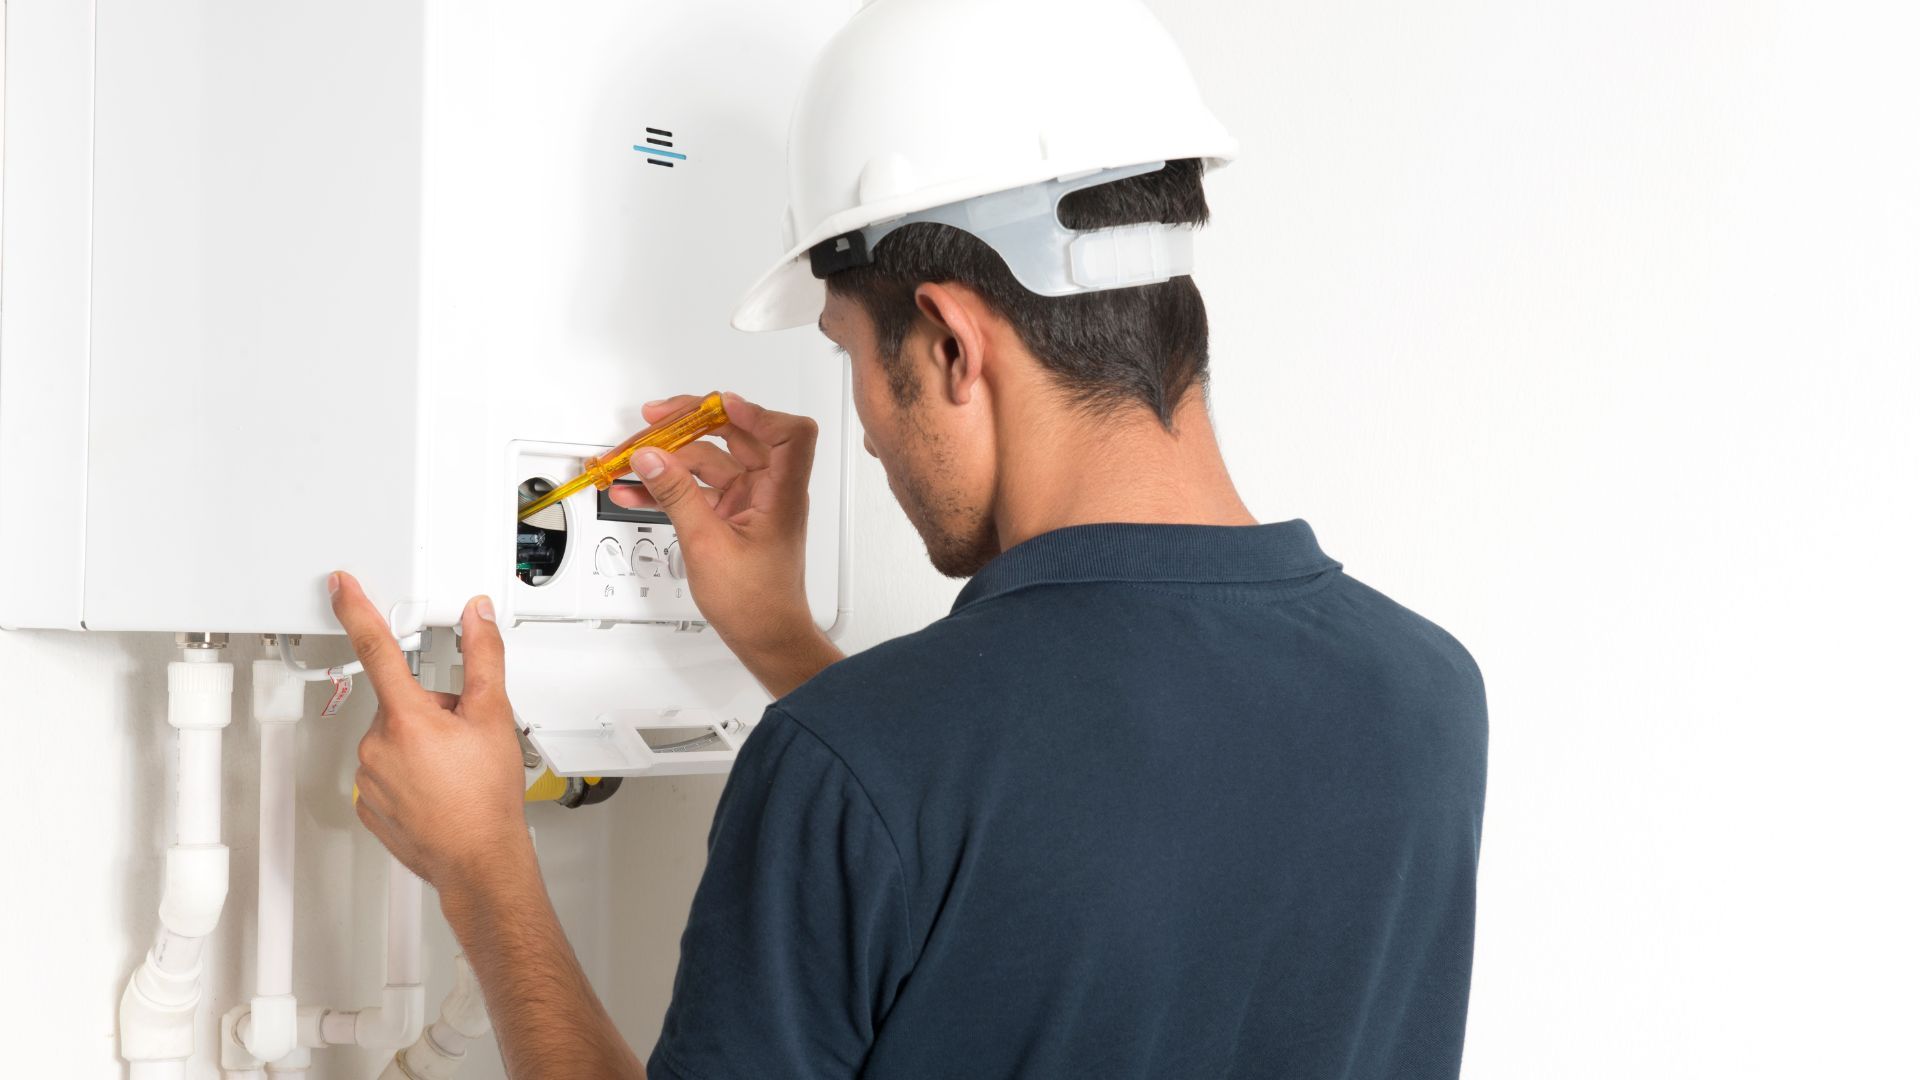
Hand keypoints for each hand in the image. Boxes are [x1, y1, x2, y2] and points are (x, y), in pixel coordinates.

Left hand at [329, 571, 533, 892]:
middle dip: (430, 711)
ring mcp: (368, 777)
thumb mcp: (495, 717)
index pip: (377, 648)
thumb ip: (484, 657)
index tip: (342, 587)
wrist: (479, 860)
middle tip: (462, 738)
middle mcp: (377, 745)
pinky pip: (385, 773)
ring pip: (394, 739)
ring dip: (420, 744)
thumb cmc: (486, 801)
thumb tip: (477, 619)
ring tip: (453, 769)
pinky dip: (409, 774)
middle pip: (400, 702)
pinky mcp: (367, 804)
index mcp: (408, 717)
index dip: (358, 610)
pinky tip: (436, 788)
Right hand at [610, 392, 843, 695]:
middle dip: (691, 424)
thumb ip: (677, 495)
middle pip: (736, 436)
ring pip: (708, 462)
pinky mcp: (731, 516)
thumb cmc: (757, 603)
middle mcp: (770, 491)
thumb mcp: (707, 544)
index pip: (789, 433)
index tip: (717, 407)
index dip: (756, 412)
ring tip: (630, 459)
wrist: (764, 637)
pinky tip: (636, 490)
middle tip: (655, 421)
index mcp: (782, 493)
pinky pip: (697, 488)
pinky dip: (668, 486)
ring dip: (669, 459)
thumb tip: (653, 457)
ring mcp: (750, 502)